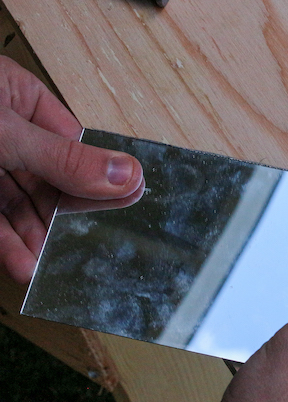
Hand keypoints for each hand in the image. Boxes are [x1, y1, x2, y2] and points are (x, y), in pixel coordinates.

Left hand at [0, 56, 143, 283]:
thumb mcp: (8, 134)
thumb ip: (65, 159)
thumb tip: (128, 175)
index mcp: (20, 100)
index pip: (75, 144)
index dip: (98, 176)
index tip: (124, 202)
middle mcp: (8, 134)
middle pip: (53, 182)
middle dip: (68, 217)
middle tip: (93, 243)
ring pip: (23, 208)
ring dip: (37, 241)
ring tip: (54, 268)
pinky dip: (9, 246)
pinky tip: (25, 267)